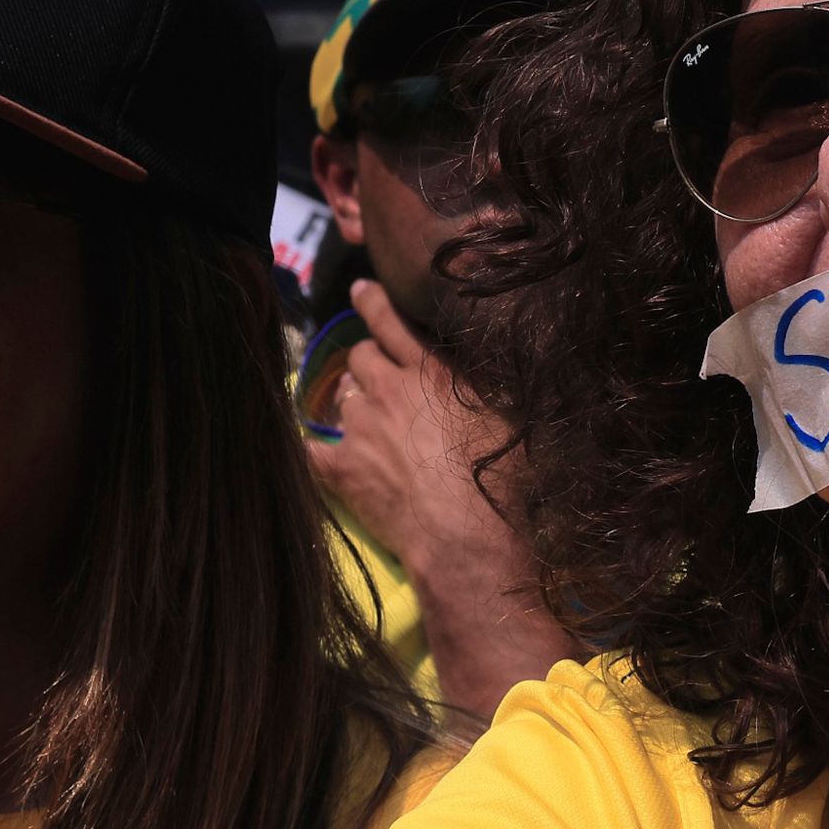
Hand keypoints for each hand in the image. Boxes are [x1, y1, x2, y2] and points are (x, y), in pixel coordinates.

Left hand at [308, 282, 576, 715]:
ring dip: (354, 401)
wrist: (468, 539)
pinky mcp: (339, 468)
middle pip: (359, 356)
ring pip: (341, 396)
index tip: (360, 289)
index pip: (391, 321)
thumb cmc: (506, 482)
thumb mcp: (514, 421)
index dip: (373, 301)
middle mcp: (388, 389)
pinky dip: (319, 446)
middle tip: (379, 376)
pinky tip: (323, 452)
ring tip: (369, 420)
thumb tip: (493, 368)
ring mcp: (358, 427)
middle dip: (367, 361)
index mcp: (432, 372)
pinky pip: (313, 446)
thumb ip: (489, 387)